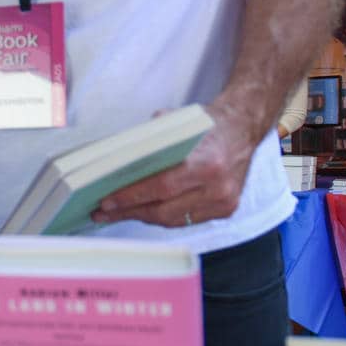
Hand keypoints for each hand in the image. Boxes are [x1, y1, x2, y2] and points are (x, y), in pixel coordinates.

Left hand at [92, 104, 257, 228]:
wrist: (242, 128)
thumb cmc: (205, 125)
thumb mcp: (175, 124)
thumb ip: (148, 143)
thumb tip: (113, 164)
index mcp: (208, 163)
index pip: (161, 188)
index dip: (131, 197)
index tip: (106, 202)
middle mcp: (219, 187)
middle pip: (165, 210)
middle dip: (129, 212)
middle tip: (102, 212)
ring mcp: (225, 202)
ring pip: (173, 219)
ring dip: (142, 217)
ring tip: (117, 213)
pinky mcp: (226, 210)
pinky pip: (186, 220)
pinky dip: (162, 217)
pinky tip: (143, 211)